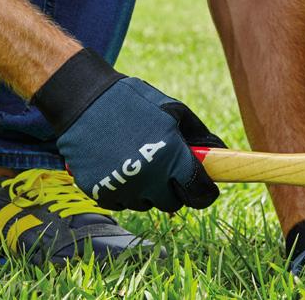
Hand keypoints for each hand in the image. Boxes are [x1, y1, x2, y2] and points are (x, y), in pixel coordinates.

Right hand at [32, 48, 224, 211]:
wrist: (84, 101)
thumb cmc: (133, 102)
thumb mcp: (173, 109)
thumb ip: (199, 136)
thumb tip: (221, 153)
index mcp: (170, 157)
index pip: (198, 193)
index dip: (204, 192)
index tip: (204, 188)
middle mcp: (148, 178)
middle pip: (171, 203)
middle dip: (172, 188)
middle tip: (165, 165)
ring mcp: (122, 188)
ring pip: (144, 204)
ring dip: (147, 189)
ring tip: (136, 156)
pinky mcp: (99, 193)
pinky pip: (120, 202)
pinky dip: (123, 189)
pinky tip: (117, 163)